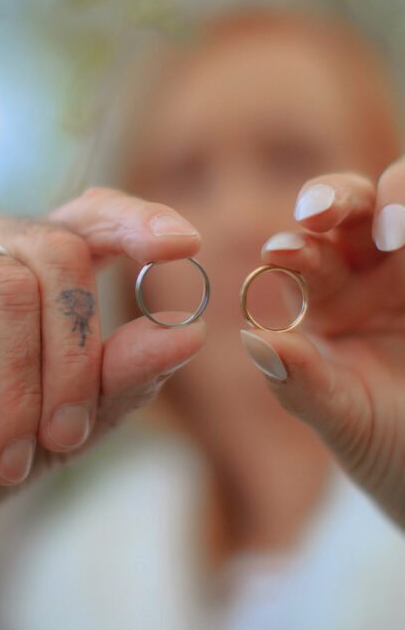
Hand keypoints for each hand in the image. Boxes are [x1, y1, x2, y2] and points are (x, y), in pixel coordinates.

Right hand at [0, 188, 205, 566]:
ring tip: (2, 454)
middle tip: (60, 437)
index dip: (137, 222)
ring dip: (14, 389)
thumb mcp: (63, 422)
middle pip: (60, 258)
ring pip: (4, 290)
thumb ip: (119, 376)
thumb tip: (189, 335)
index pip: (91, 217)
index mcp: (34, 262)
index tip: (183, 246)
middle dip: (72, 361)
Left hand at [241, 160, 404, 527]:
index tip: (280, 254)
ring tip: (391, 233)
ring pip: (399, 198)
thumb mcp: (345, 421)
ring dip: (393, 199)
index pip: (305, 252)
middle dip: (334, 199)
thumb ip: (301, 385)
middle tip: (319, 212)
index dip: (294, 247)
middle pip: (350, 208)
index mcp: (326, 299)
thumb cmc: (388, 446)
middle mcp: (370, 272)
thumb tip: (253, 340)